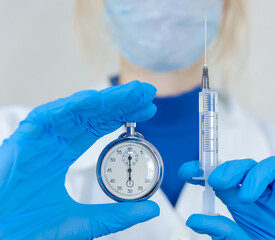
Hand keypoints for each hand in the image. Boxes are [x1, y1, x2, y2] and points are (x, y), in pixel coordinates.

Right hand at [0, 81, 159, 238]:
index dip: (123, 117)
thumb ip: (116, 216)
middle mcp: (53, 144)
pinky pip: (47, 116)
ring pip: (76, 111)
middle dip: (121, 102)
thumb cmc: (25, 232)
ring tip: (133, 92)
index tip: (147, 110)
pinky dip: (70, 106)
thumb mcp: (82, 223)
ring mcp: (38, 140)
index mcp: (63, 158)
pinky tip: (94, 100)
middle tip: (147, 92)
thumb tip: (152, 209)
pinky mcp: (21, 141)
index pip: (99, 129)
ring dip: (105, 99)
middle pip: (92, 116)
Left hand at [179, 157, 274, 239]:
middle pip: (245, 167)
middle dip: (229, 169)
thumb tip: (193, 220)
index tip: (186, 171)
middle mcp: (263, 191)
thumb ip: (222, 231)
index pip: (222, 178)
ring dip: (257, 175)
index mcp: (243, 201)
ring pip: (272, 165)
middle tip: (217, 181)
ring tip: (247, 196)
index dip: (203, 170)